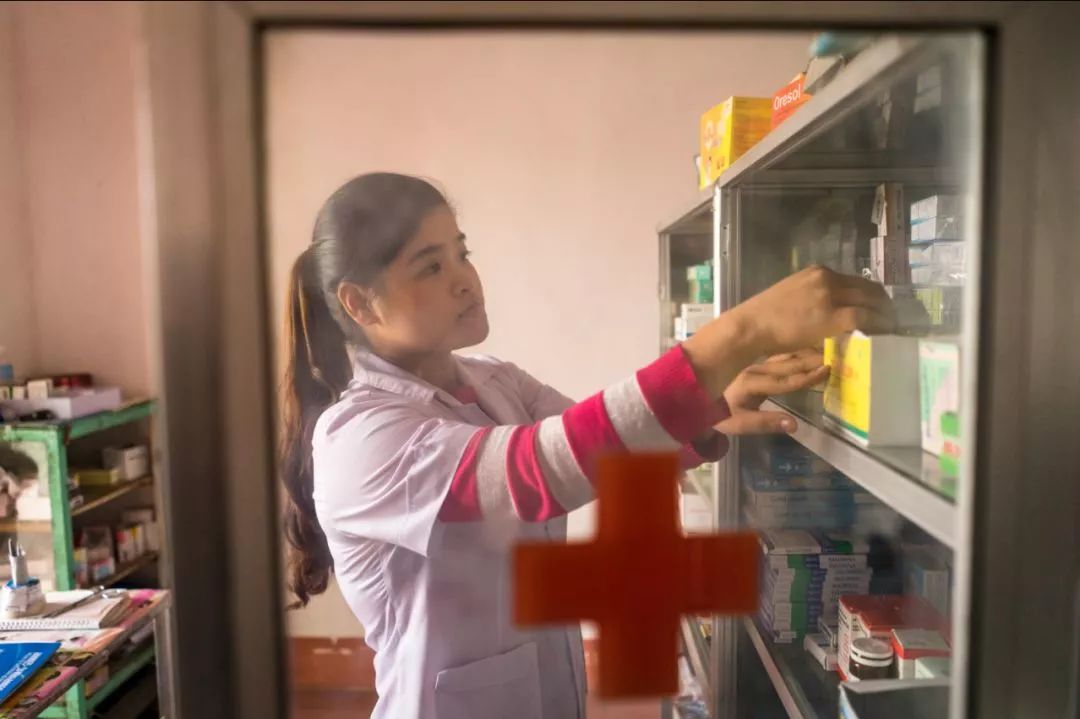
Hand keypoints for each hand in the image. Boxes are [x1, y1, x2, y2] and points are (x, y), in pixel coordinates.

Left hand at [714, 349, 828, 434]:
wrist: (694, 396)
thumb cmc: (719, 414)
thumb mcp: (739, 424)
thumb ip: (766, 423)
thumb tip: (795, 425)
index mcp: (751, 385)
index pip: (784, 382)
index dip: (807, 378)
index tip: (827, 371)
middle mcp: (754, 369)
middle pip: (788, 364)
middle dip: (812, 361)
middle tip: (835, 355)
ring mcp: (754, 363)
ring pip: (784, 355)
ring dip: (805, 352)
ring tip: (827, 348)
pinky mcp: (754, 360)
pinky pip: (777, 352)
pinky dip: (795, 349)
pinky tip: (808, 346)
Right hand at [729, 266, 895, 355]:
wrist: (751, 325)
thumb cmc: (764, 316)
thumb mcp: (791, 295)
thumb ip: (813, 298)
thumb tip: (830, 311)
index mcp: (817, 272)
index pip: (855, 280)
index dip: (872, 294)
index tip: (879, 305)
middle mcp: (827, 278)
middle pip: (868, 288)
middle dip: (884, 303)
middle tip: (892, 317)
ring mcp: (830, 296)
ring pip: (870, 300)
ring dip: (885, 314)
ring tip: (891, 327)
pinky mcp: (832, 315)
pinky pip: (864, 317)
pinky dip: (878, 324)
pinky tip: (883, 332)